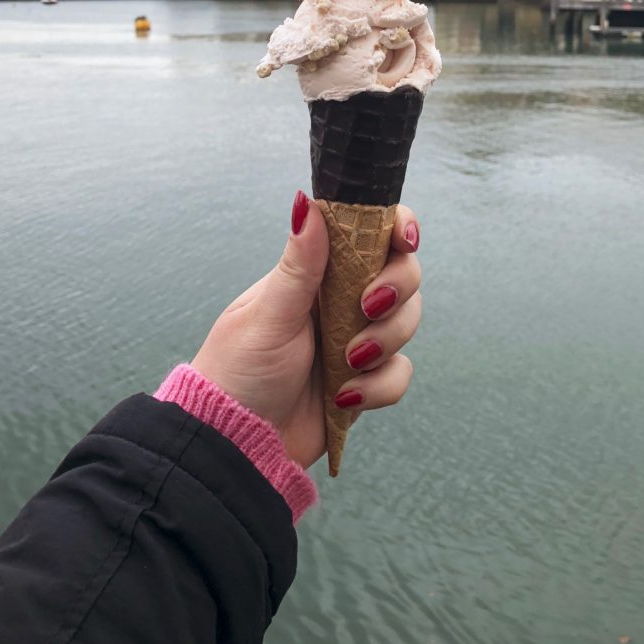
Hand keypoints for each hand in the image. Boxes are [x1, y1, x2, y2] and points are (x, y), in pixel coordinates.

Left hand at [191, 192, 421, 468]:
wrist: (236, 442)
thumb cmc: (238, 369)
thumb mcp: (269, 313)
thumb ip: (299, 263)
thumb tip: (306, 201)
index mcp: (318, 273)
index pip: (371, 235)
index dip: (397, 230)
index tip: (404, 241)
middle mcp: (343, 299)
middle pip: (403, 274)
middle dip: (396, 290)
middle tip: (367, 307)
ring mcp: (357, 339)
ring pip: (407, 322)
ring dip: (385, 341)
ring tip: (346, 362)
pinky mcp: (366, 382)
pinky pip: (399, 374)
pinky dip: (377, 387)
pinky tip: (343, 396)